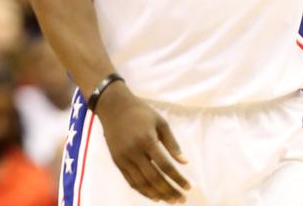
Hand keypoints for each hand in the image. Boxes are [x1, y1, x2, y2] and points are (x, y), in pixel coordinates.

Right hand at [94, 84, 189, 202]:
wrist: (112, 106)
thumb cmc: (140, 112)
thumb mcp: (161, 122)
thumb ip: (172, 144)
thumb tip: (185, 162)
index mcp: (147, 140)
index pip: (165, 166)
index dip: (178, 179)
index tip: (189, 188)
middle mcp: (134, 151)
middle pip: (154, 178)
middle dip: (170, 191)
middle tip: (181, 200)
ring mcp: (123, 157)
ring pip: (141, 183)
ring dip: (157, 194)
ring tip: (170, 200)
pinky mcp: (116, 161)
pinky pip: (130, 180)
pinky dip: (142, 190)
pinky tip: (153, 196)